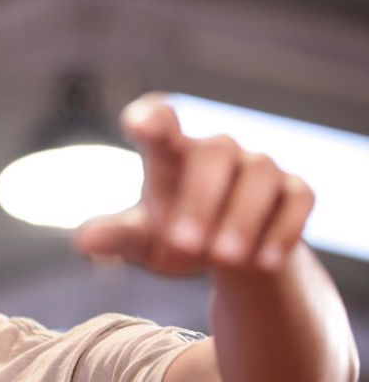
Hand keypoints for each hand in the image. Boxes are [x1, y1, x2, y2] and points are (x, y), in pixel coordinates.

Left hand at [75, 93, 315, 275]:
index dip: (151, 118)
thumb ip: (117, 237)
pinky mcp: (294, 191)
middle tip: (183, 243)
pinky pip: (296, 198)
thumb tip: (85, 241)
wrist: (230, 258)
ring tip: (222, 258)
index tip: (141, 124)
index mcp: (170, 155)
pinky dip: (282, 229)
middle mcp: (216, 152)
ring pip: (258, 174)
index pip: (159, 120)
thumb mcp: (140, 241)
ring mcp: (258, 168)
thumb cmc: (173, 236)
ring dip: (241, 216)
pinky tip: (262, 262)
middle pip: (213, 153)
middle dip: (200, 198)